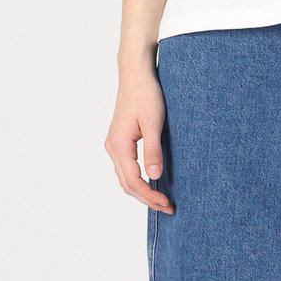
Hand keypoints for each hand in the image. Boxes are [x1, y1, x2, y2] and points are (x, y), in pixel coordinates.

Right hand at [104, 70, 175, 214]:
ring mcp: (114, 143)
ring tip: (161, 198)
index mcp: (119, 145)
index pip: (133, 182)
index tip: (167, 204)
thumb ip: (153, 150)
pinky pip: (126, 166)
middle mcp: (112, 147)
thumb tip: (155, 177)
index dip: (150, 196)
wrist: (136, 73)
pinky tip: (152, 179)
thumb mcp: (153, 122)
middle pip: (127, 184)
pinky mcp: (120, 138)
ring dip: (142, 190)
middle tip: (168, 207)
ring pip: (125, 176)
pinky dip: (138, 178)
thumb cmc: (146, 93)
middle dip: (147, 198)